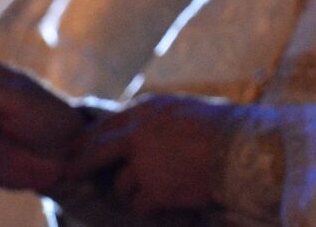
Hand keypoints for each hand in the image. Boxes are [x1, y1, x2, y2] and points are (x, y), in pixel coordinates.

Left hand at [66, 94, 232, 214]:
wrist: (246, 150)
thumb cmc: (226, 130)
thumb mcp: (185, 112)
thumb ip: (156, 123)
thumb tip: (134, 139)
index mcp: (148, 110)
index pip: (105, 125)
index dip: (86, 140)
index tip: (73, 150)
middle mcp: (139, 133)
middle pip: (95, 151)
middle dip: (79, 164)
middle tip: (68, 172)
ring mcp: (143, 163)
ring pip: (122, 186)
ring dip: (136, 190)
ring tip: (165, 187)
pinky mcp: (152, 190)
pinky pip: (141, 204)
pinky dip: (154, 204)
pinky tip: (174, 197)